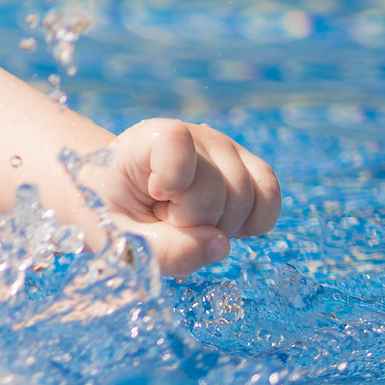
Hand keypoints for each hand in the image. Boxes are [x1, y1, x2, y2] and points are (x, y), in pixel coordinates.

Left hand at [99, 118, 281, 275]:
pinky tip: (220, 225)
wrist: (123, 195)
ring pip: (248, 200)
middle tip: (162, 218)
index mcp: (149, 139)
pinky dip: (252, 225)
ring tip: (186, 221)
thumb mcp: (123, 238)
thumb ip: (164, 248)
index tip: (154, 196)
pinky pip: (270, 202)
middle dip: (192, 223)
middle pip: (218, 190)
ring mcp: (228, 149)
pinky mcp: (249, 168)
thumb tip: (220, 245)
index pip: (175, 141)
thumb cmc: (115, 211)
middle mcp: (195, 136)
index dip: (172, 178)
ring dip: (220, 228)